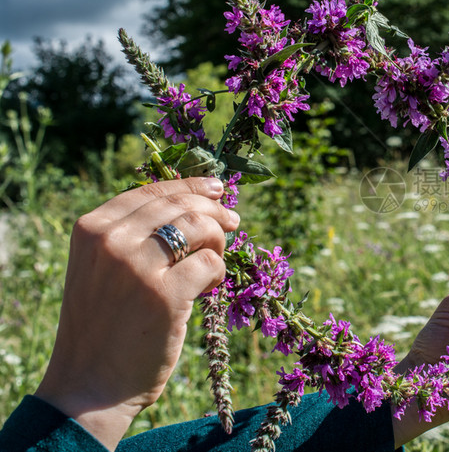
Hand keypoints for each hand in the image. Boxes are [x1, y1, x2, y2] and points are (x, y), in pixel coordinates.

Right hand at [34, 178, 239, 450]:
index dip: (189, 186)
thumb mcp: (102, 270)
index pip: (151, 191)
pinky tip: (210, 288)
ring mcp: (137, 266)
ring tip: (217, 259)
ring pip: (199, 227)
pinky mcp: (165, 294)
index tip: (215, 189)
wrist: (89, 386)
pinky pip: (210, 263)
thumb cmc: (104, 327)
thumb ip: (132, 237)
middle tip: (234, 221)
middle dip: (214, 209)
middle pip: (180, 204)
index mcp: (92, 229)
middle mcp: (111, 241)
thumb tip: (192, 205)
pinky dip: (217, 273)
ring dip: (219, 240)